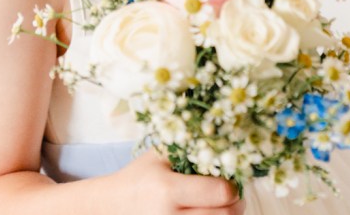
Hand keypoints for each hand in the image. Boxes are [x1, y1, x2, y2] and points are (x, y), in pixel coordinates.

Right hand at [114, 151, 244, 214]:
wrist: (114, 205)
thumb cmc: (140, 176)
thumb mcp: (160, 155)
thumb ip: (190, 148)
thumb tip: (225, 142)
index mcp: (169, 189)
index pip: (218, 192)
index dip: (231, 185)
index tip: (231, 178)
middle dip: (235, 204)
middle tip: (234, 194)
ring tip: (223, 205)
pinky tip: (210, 213)